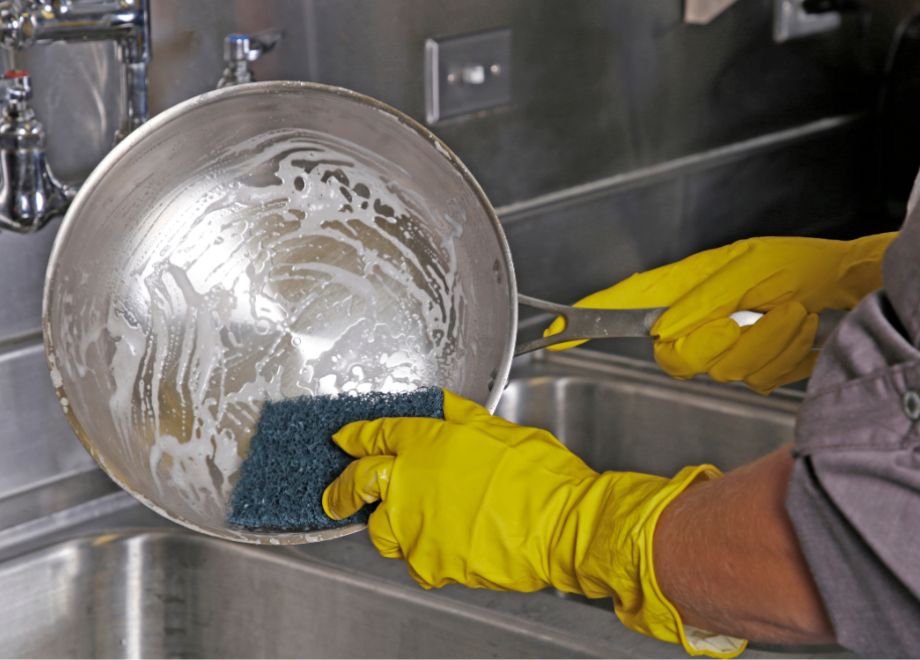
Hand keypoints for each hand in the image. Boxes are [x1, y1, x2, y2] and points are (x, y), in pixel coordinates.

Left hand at [323, 390, 742, 656]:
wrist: (561, 524)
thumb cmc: (539, 476)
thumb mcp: (500, 428)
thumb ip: (460, 417)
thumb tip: (439, 403)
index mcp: (426, 441)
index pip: (375, 434)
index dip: (356, 436)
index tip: (343, 438)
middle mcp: (409, 482)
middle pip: (358, 483)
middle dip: (343, 489)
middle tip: (337, 496)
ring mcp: (415, 525)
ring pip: (382, 528)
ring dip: (390, 523)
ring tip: (415, 521)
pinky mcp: (429, 562)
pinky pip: (416, 559)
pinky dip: (427, 551)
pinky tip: (451, 542)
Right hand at [544, 233, 896, 393]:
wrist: (840, 284)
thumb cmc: (793, 265)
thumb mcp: (746, 270)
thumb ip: (700, 301)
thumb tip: (662, 330)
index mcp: (682, 287)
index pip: (622, 303)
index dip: (588, 320)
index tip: (554, 334)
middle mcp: (694, 317)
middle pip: (676, 356)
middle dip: (723, 342)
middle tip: (752, 314)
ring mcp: (720, 343)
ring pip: (722, 371)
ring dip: (767, 342)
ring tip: (790, 313)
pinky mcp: (748, 365)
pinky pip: (754, 379)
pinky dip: (783, 355)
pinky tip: (794, 330)